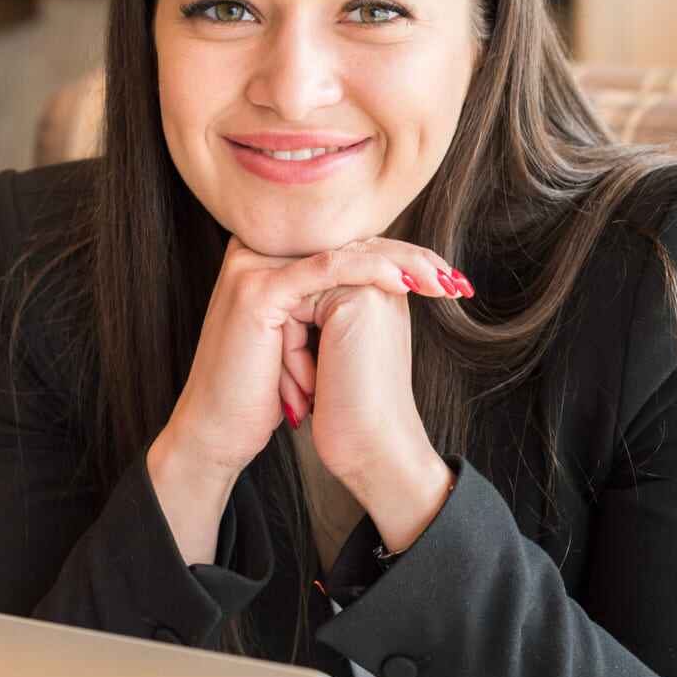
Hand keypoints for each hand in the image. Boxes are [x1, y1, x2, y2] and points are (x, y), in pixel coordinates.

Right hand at [146, 238, 464, 563]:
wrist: (219, 430)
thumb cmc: (264, 393)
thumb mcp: (307, 342)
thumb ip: (334, 305)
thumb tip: (388, 282)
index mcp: (269, 260)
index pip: (346, 248)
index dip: (400, 259)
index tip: (448, 279)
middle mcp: (256, 253)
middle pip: (348, 245)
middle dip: (410, 260)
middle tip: (457, 280)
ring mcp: (253, 268)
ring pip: (342, 255)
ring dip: (401, 266)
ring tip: (443, 282)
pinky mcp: (258, 290)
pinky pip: (324, 271)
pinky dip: (369, 273)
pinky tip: (406, 282)